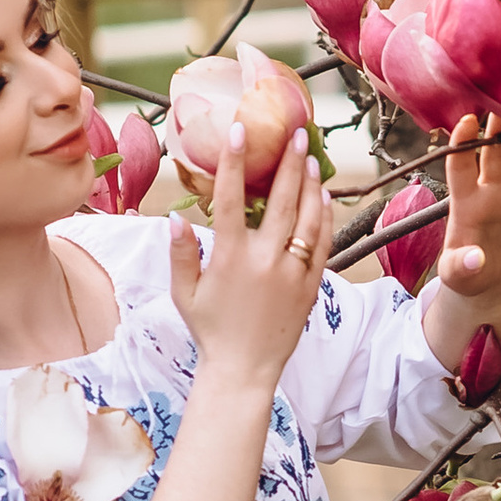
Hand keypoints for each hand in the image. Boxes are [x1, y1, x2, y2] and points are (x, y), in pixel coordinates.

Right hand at [168, 122, 331, 395]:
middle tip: (296, 133)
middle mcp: (264, 260)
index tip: (238, 130)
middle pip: (281, 200)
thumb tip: (176, 218)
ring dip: (311, 184)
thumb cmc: (210, 331)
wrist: (244, 370)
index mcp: (230, 257)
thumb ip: (181, 254)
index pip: (231, 199)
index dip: (234, 162)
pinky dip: (325, 218)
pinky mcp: (310, 286)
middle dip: (289, 163)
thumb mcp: (184, 293)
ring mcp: (292, 273)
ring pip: (308, 219)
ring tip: (313, 158)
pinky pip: (323, 244)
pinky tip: (324, 197)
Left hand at [423, 118, 500, 384]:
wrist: (491, 280)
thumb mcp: (456, 274)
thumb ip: (461, 265)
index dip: (463, 141)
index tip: (468, 120)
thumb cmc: (466, 272)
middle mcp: (490, 185)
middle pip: (493, 149)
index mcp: (464, 198)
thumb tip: (476, 260)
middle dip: (500, 125)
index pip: (460, 163)